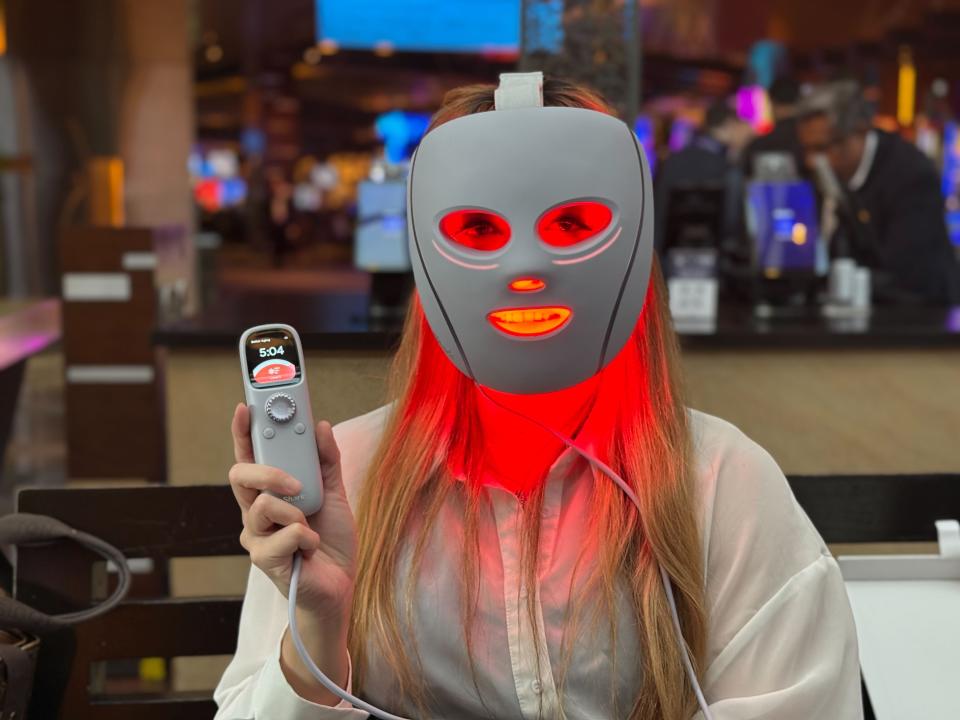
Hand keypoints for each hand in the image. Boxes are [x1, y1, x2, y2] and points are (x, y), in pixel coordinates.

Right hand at [229, 403, 356, 620]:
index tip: (245, 406)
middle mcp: (255, 512)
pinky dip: (307, 538)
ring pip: (262, 505)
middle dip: (267, 471)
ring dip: (295, 512)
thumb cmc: (331, 541)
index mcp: (269, 493)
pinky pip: (285, 534)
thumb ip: (326, 461)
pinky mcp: (264, 560)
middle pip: (241, 476)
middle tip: (296, 480)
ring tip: (310, 525)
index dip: (242, 432)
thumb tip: (320, 426)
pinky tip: (312, 548)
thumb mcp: (334, 493)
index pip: (248, 457)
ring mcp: (256, 536)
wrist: (340, 585)